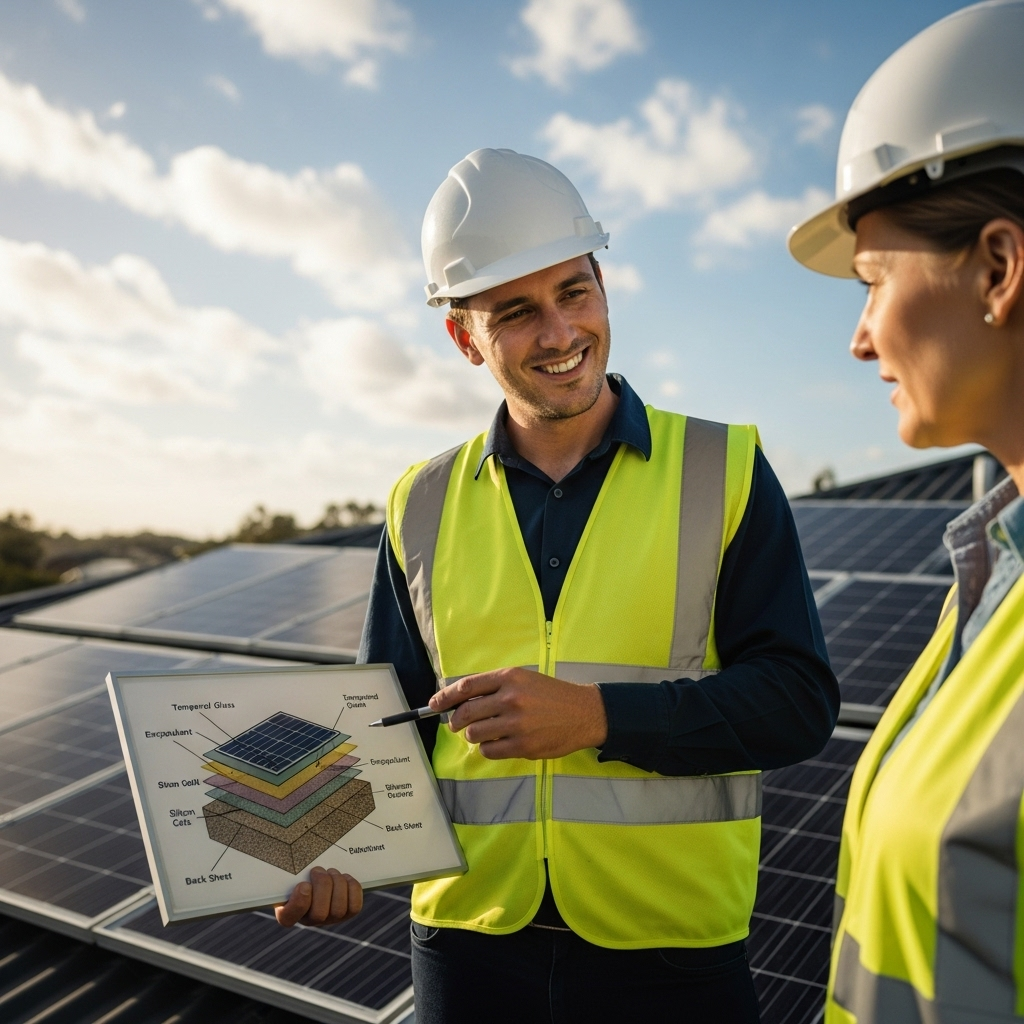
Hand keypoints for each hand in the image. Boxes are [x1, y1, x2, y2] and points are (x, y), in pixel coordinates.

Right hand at [275, 866, 362, 927]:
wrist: (315, 872)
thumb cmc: (296, 871)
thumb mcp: (285, 871)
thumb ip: (283, 871)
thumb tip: (271, 856)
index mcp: (287, 913)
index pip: (289, 918)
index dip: (299, 902)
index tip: (303, 884)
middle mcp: (309, 920)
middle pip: (319, 914)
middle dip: (322, 886)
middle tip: (318, 870)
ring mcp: (329, 919)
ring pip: (338, 910)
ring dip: (337, 885)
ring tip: (331, 872)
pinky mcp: (346, 913)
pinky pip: (354, 906)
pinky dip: (351, 889)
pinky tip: (345, 878)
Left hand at [428, 667, 607, 759]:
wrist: (583, 713)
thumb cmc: (551, 695)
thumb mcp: (524, 680)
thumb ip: (494, 687)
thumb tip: (460, 701)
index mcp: (509, 678)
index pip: (466, 687)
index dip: (445, 697)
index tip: (434, 704)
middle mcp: (511, 699)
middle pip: (466, 712)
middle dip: (455, 721)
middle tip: (456, 724)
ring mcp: (517, 724)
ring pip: (475, 733)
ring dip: (473, 735)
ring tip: (482, 732)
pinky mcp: (523, 745)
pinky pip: (490, 751)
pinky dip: (487, 748)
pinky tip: (497, 742)